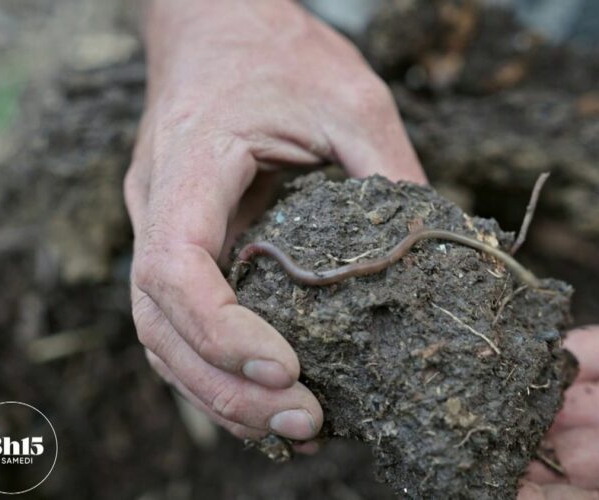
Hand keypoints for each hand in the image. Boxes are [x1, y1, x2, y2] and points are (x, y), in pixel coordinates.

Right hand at [124, 0, 425, 441]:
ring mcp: (162, 231)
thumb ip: (389, 172)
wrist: (223, 26)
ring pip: (164, 337)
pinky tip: (270, 398)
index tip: (286, 367)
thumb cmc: (281, 54)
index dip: (220, 330)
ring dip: (221, 394)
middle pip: (160, 324)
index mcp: (189, 165)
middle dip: (225, 386)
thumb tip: (439, 255)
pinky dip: (219, 371)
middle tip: (305, 421)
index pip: (174, 266)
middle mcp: (158, 208)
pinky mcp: (185, 247)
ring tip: (296, 429)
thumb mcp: (352, 100)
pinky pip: (186, 324)